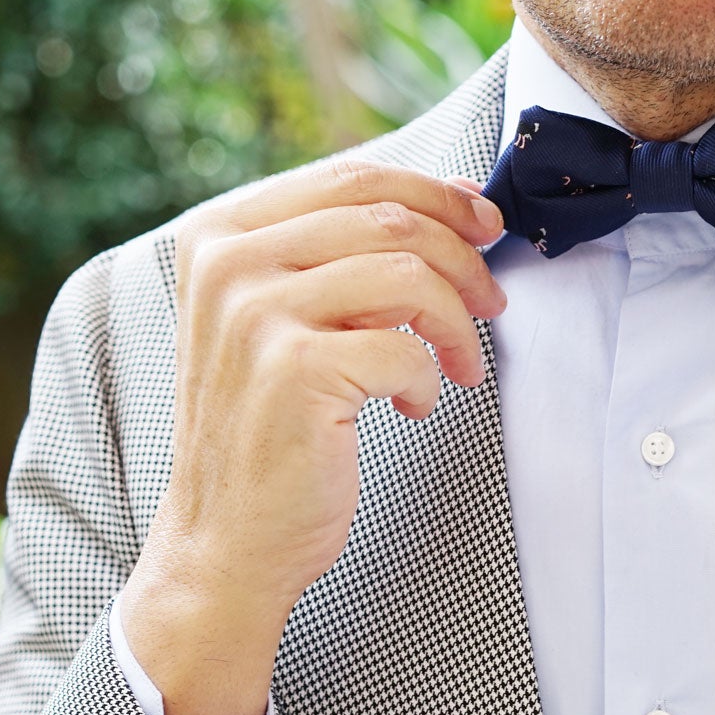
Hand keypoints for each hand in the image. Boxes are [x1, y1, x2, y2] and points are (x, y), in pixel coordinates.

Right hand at [122, 161, 508, 714]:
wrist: (227, 538)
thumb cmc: (271, 431)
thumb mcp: (285, 320)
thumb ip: (342, 257)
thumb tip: (456, 204)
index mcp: (221, 234)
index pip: (353, 176)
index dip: (436, 194)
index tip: (484, 224)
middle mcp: (229, 263)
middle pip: (390, 218)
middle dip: (463, 258)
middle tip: (493, 302)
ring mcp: (256, 314)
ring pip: (409, 276)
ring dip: (457, 323)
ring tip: (460, 364)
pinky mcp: (295, 370)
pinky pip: (405, 347)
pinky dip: (429, 379)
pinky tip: (413, 407)